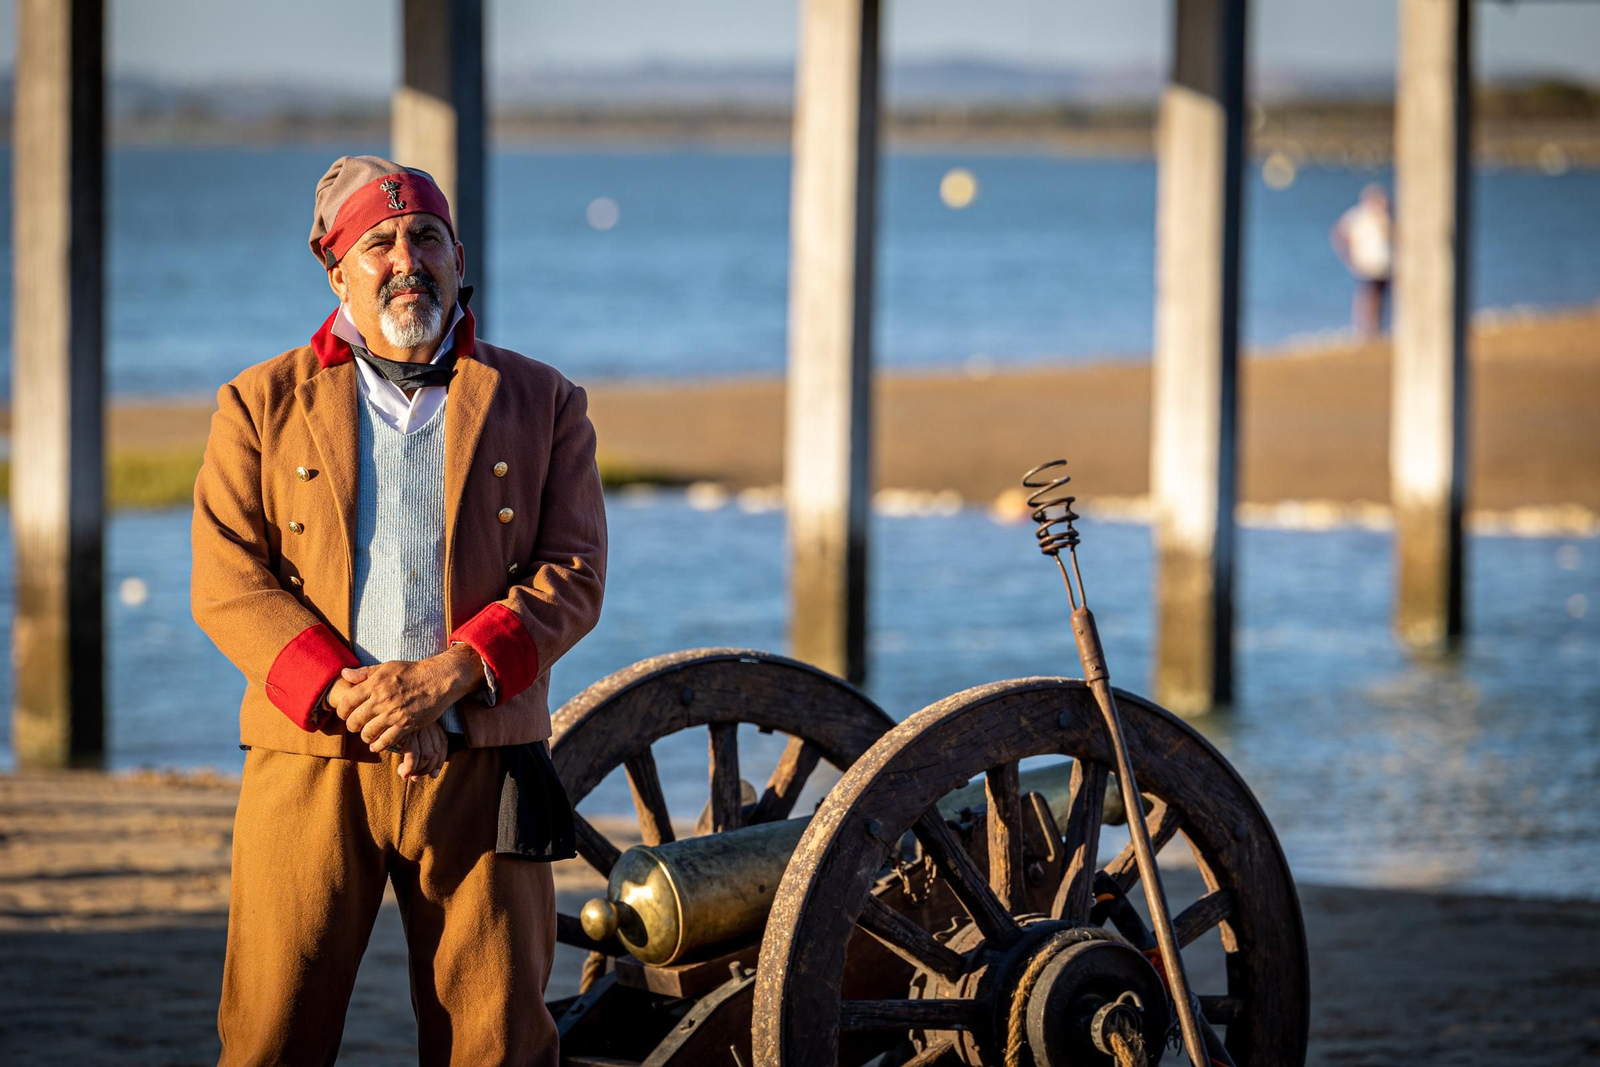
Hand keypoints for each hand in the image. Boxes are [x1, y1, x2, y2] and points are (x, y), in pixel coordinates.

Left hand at [334, 645, 481, 752]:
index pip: (347, 702)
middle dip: (351, 725)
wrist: (438, 679)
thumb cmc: (412, 671)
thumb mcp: (387, 667)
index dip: (341, 710)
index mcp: (375, 684)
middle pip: (355, 720)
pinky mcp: (406, 725)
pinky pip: (385, 741)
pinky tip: (376, 745)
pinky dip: (377, 746)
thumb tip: (344, 673)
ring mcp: (394, 714)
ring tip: (366, 734)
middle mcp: (382, 700)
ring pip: (368, 733)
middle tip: (354, 726)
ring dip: (364, 736)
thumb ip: (364, 672)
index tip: (344, 714)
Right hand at [395, 722, 446, 779]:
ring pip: (426, 756)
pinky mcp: (405, 734)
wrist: (376, 710)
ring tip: (406, 775)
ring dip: (417, 771)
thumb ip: (417, 740)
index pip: (442, 742)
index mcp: (429, 720)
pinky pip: (412, 757)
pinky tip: (402, 772)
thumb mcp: (407, 726)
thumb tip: (430, 770)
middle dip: (427, 769)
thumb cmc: (390, 721)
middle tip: (415, 777)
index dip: (439, 761)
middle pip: (435, 751)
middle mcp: (426, 724)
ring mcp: (417, 729)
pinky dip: (409, 769)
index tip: (433, 774)